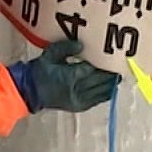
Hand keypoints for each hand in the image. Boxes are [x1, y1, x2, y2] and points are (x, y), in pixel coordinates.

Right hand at [5, 39, 120, 113]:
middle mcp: (77, 89)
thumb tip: (82, 45)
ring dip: (112, 83)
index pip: (92, 68)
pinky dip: (107, 93)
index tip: (113, 56)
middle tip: (122, 64)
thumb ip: (66, 47)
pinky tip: (112, 86)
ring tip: (120, 74)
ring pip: (102, 91)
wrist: (29, 92)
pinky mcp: (80, 106)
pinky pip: (98, 100)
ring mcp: (79, 100)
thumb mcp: (50, 54)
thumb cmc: (39, 70)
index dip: (104, 63)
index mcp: (69, 76)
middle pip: (100, 80)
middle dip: (111, 73)